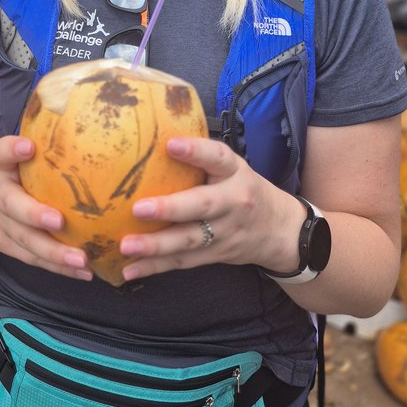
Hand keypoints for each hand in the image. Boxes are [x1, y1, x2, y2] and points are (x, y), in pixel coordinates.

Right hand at [0, 135, 92, 280]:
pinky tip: (84, 271)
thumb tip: (80, 114)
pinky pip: (33, 259)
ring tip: (81, 259)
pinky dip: (58, 267)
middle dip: (34, 215)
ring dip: (53, 252)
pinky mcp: (8, 246)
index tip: (28, 146)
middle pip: (12, 206)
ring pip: (25, 241)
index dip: (13, 149)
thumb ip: (36, 143)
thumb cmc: (5, 174)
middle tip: (59, 220)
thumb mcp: (10, 156)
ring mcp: (0, 225)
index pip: (1, 153)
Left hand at [117, 137, 301, 280]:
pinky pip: (183, 263)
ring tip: (126, 246)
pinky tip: (130, 270)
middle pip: (202, 206)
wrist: (280, 230)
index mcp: (235, 173)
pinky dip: (155, 267)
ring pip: (189, 240)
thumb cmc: (242, 188)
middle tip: (138, 208)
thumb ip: (202, 158)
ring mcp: (225, 233)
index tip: (170, 145)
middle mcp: (233, 202)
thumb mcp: (232, 167)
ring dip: (155, 246)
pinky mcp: (215, 256)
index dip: (196, 151)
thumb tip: (153, 137)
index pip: (218, 158)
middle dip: (169, 209)